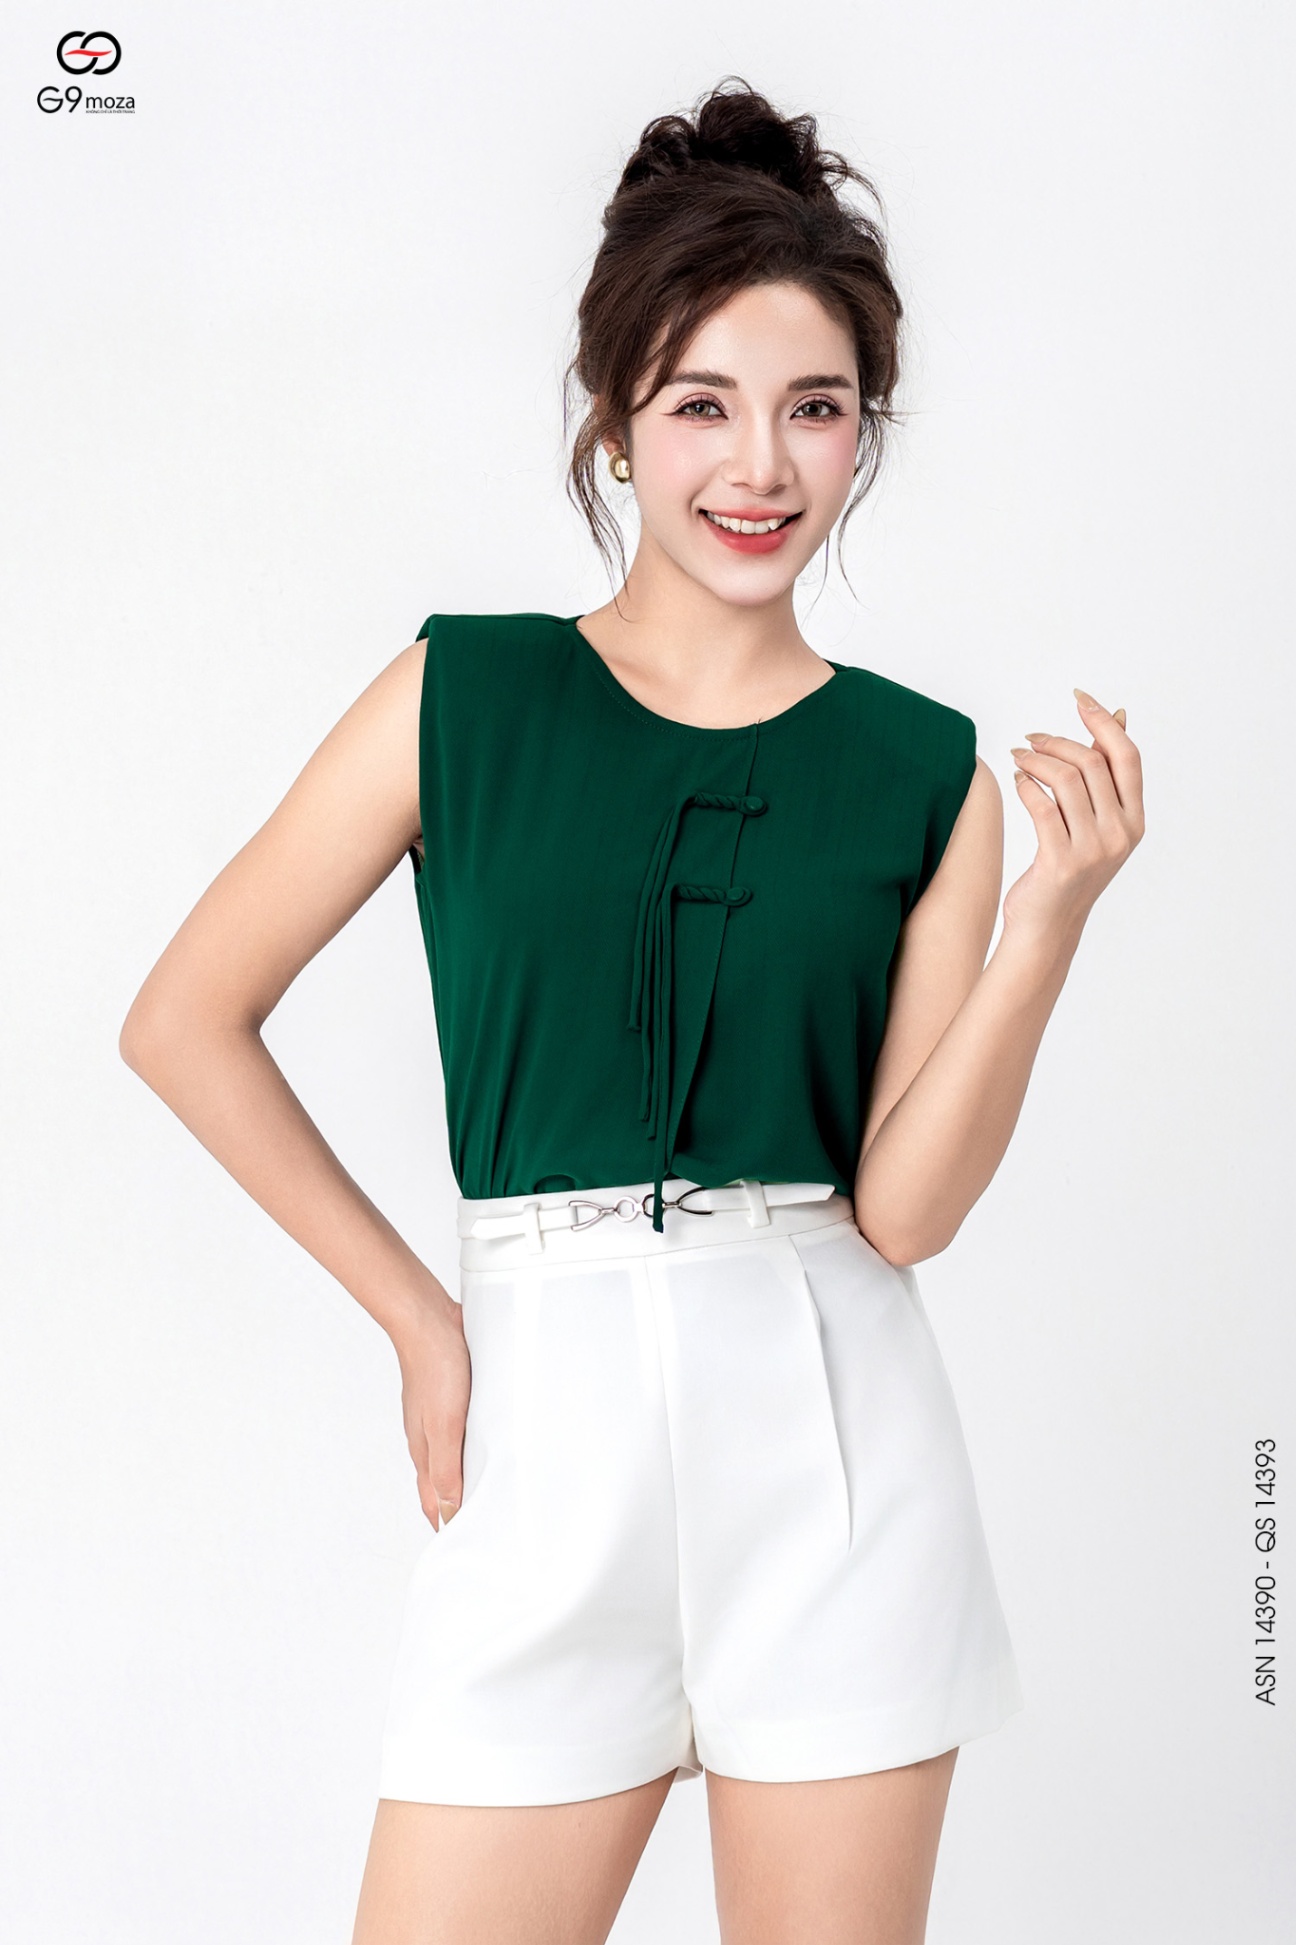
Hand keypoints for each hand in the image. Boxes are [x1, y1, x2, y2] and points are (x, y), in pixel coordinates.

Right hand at [390, 1295, 471, 1530]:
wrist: (428, 1319)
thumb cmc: (434, 1367)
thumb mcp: (444, 1425)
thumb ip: (445, 1468)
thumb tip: (449, 1510)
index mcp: (424, 1450)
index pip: (434, 1499)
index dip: (448, 1522)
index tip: (465, 1542)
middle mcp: (429, 1436)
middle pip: (443, 1480)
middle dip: (459, 1503)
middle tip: (484, 1521)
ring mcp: (438, 1414)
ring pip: (453, 1454)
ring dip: (468, 1472)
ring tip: (489, 1489)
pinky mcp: (451, 1394)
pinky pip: (463, 1427)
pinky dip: (474, 1442)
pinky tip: (490, 1439)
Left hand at [1002, 689, 1143, 944]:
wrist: (1048, 928)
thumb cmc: (1067, 870)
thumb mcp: (1095, 823)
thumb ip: (1104, 777)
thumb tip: (1116, 718)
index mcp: (1135, 821)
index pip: (1127, 757)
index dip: (1103, 722)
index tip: (1079, 698)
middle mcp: (1120, 834)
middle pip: (1091, 763)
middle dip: (1056, 741)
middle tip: (1030, 738)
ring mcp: (1093, 849)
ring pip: (1064, 780)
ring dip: (1035, 760)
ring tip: (1018, 757)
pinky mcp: (1061, 861)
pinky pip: (1041, 806)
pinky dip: (1025, 785)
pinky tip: (1017, 781)